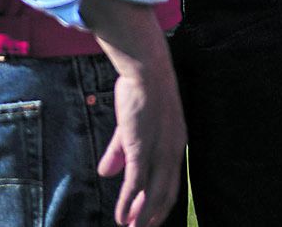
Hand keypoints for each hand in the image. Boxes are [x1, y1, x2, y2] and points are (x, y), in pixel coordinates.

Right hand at [81, 0, 185, 226]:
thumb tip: (105, 174)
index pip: (172, 182)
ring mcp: (159, 152)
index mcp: (176, 144)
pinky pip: (135, 185)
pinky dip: (127, 205)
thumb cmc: (140, 92)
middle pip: (166, 194)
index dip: (161, 203)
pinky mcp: (142, 149)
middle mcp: (172, 152)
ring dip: (142, 218)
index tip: (150, 218)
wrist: (146, 70)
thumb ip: (120, 151)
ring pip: (153, 195)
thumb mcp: (131, 126)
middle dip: (153, 216)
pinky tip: (120, 218)